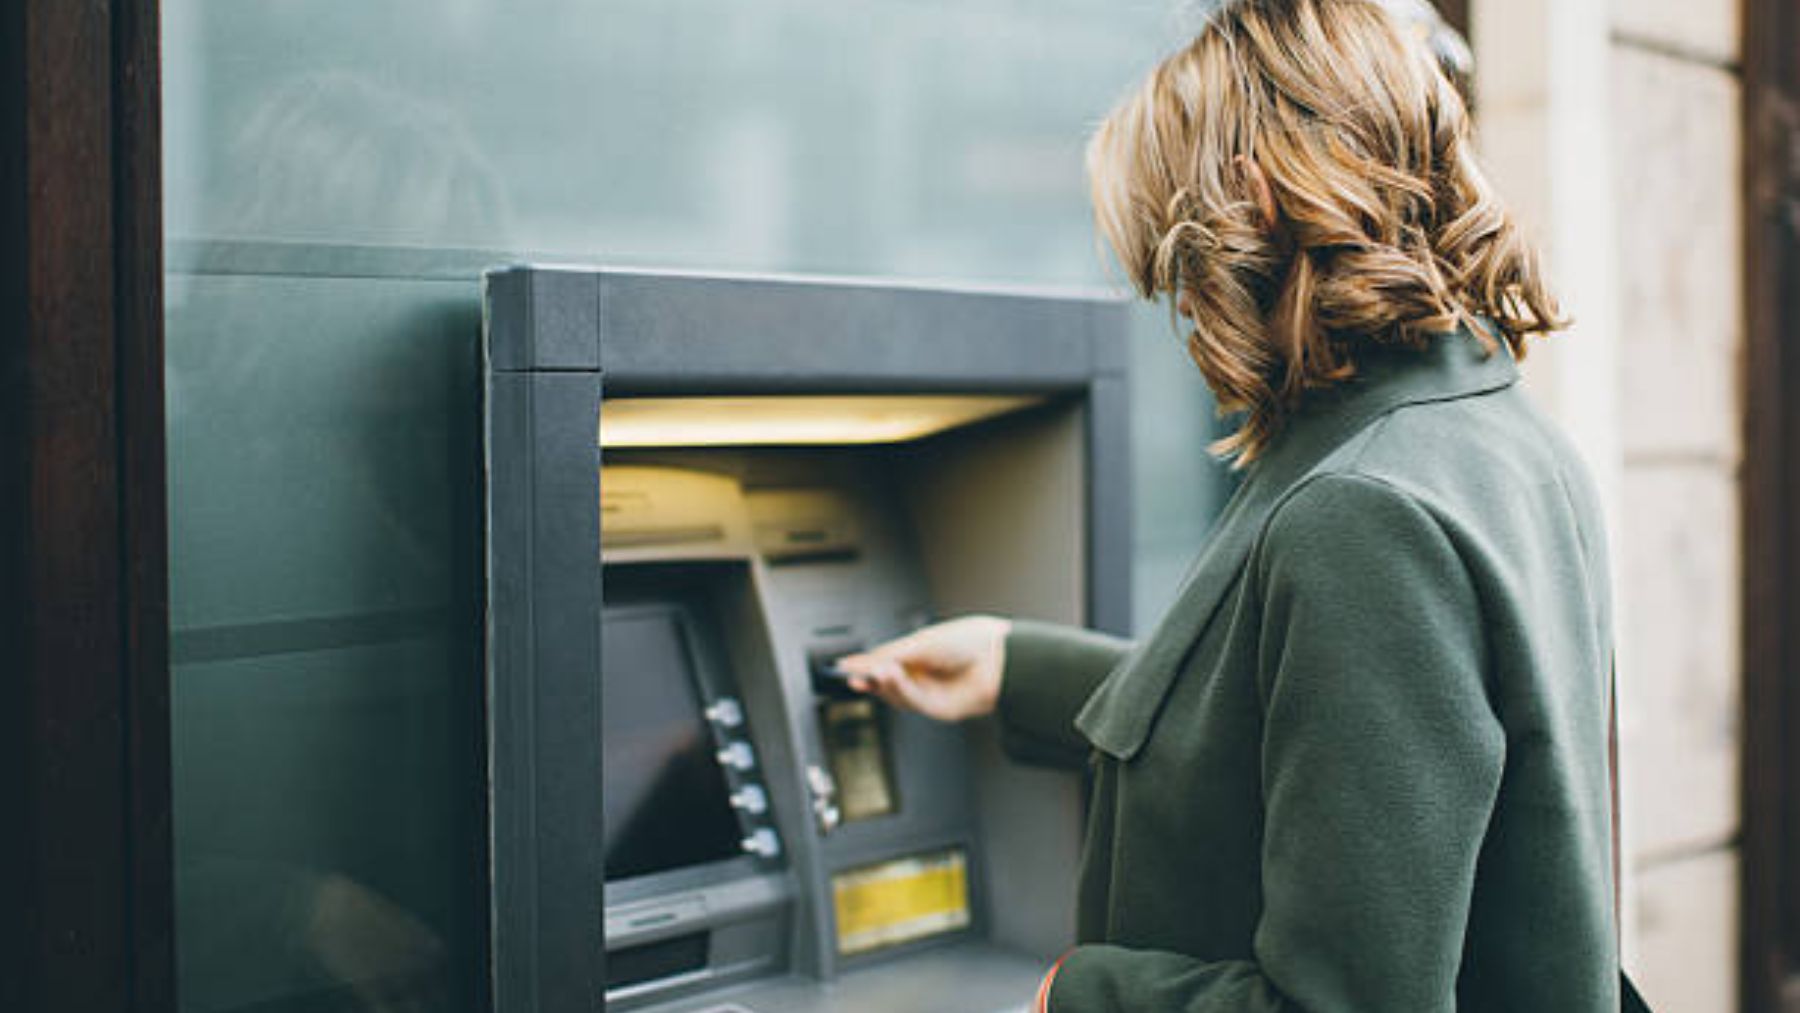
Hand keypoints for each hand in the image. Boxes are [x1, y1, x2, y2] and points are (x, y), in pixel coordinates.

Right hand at [834, 615, 1010, 722]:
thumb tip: (862, 661)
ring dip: (884, 684)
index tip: (841, 666)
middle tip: (853, 674)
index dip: (862, 665)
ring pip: (896, 696)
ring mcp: (930, 692)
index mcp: (917, 654)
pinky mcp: (938, 709)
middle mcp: (922, 675)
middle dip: (869, 679)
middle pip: (886, 683)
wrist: (998, 658)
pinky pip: (912, 703)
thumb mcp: (919, 644)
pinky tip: (892, 678)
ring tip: (878, 671)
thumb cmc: (967, 643)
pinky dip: (899, 691)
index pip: (883, 662)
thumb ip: (890, 656)